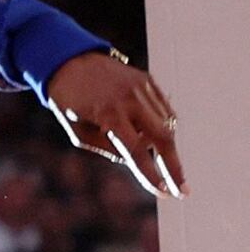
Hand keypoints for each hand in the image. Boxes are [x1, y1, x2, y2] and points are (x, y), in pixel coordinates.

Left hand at [46, 51, 186, 197]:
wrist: (68, 60)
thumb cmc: (68, 100)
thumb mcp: (76, 130)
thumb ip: (105, 147)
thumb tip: (134, 159)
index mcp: (108, 113)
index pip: (135, 150)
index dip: (150, 174)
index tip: (163, 192)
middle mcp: (130, 99)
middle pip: (163, 137)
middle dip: (174, 167)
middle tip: (183, 190)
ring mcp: (142, 88)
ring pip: (167, 124)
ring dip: (166, 147)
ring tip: (159, 160)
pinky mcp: (148, 81)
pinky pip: (164, 110)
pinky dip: (163, 126)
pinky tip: (153, 136)